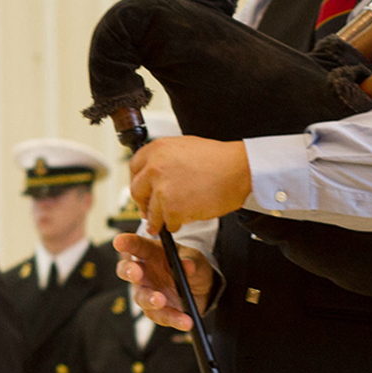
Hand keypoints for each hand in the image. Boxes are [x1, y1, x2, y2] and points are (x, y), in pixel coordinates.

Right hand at [112, 233, 213, 331]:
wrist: (205, 289)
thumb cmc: (193, 267)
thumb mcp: (195, 259)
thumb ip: (190, 261)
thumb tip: (188, 266)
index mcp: (151, 253)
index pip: (137, 246)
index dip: (127, 244)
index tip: (119, 241)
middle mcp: (144, 273)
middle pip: (127, 271)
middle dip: (129, 271)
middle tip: (135, 273)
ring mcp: (148, 292)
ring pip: (141, 297)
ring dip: (150, 299)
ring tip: (160, 300)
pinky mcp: (156, 311)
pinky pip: (160, 316)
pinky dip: (172, 318)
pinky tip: (184, 321)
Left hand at [129, 136, 250, 232]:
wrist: (238, 169)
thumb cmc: (218, 159)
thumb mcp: (184, 147)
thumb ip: (165, 159)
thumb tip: (154, 173)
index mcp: (157, 149)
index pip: (134, 168)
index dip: (137, 182)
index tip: (142, 191)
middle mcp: (155, 168)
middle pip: (136, 191)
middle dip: (143, 204)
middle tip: (150, 211)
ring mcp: (162, 189)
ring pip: (151, 212)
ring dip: (158, 220)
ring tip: (167, 221)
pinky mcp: (173, 208)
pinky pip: (168, 223)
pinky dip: (175, 225)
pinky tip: (185, 219)